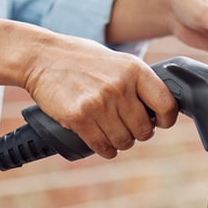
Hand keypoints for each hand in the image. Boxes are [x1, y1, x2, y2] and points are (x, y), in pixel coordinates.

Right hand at [0, 18, 177, 158]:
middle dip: (138, 133)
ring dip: (120, 143)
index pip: (166, 105)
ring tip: (112, 133)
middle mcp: (120, 86)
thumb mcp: (117, 61)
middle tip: (128, 127)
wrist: (41, 57)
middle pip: (144, 130)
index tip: (160, 122)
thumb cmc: (81, 59)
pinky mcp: (79, 117)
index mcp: (135, 70)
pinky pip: (102, 146)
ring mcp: (99, 103)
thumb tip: (158, 110)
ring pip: (124, 141)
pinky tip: (102, 143)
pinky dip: (104, 149)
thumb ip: (137, 83)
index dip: (166, 119)